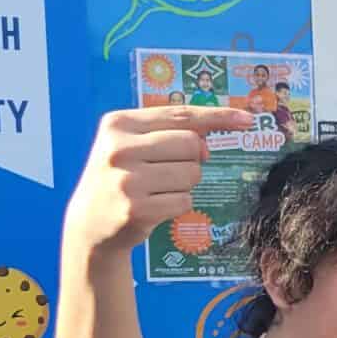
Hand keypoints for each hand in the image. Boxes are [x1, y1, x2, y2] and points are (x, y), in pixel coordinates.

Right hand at [62, 106, 253, 260]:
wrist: (89, 222)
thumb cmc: (120, 177)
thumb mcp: (132, 145)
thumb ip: (168, 133)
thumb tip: (208, 140)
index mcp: (118, 124)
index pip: (180, 115)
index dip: (217, 116)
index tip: (246, 119)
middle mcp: (119, 148)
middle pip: (191, 145)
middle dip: (192, 159)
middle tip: (168, 170)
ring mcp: (127, 180)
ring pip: (191, 174)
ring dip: (184, 184)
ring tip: (157, 189)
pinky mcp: (137, 210)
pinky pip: (184, 201)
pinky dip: (178, 204)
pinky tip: (155, 206)